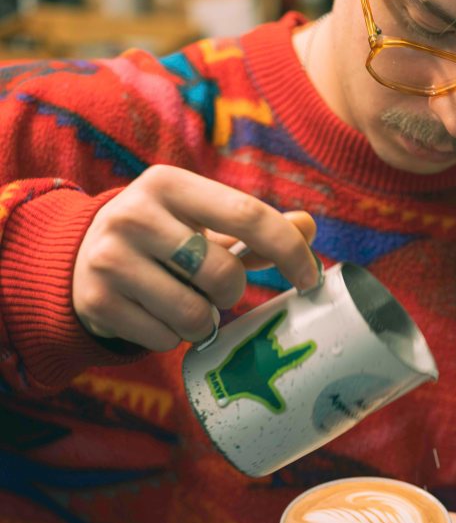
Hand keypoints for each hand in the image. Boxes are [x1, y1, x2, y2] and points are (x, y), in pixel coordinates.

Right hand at [73, 164, 318, 349]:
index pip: (247, 214)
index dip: (288, 250)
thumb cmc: (161, 239)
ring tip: (183, 302)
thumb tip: (309, 226)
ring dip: (203, 320)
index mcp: (168, 183)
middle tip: (213, 289)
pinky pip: (165, 338)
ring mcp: (110, 259)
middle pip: (223, 274)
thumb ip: (254, 227)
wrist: (78, 259)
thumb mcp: (201, 221)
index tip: (309, 279)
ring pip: (195, 314)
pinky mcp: (97, 301)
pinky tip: (154, 315)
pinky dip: (172, 337)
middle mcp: (134, 215)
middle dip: (231, 293)